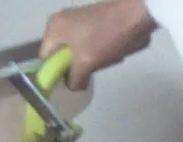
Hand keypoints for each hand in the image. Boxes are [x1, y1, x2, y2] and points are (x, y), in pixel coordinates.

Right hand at [41, 0, 156, 91]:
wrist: (137, 14)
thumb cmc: (105, 37)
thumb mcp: (86, 63)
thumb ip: (74, 79)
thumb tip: (73, 86)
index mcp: (53, 28)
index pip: (45, 59)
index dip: (54, 75)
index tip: (69, 84)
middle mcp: (61, 21)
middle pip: (61, 56)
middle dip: (75, 67)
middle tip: (89, 73)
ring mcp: (78, 20)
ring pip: (77, 52)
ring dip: (89, 61)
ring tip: (104, 61)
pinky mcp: (93, 22)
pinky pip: (88, 44)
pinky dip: (97, 52)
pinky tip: (111, 53)